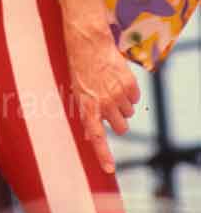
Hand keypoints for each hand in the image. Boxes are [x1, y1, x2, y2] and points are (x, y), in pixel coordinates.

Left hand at [67, 38, 140, 173]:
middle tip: (110, 108)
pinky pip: (136, 99)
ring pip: (130, 113)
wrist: (88, 43)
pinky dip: (130, 94)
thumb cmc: (79, 68)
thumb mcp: (77, 92)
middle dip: (118, 121)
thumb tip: (91, 133)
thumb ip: (87, 112)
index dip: (103, 155)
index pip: (96, 137)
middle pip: (122, 128)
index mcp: (87, 107)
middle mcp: (104, 104)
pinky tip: (118, 81)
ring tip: (111, 88)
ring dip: (123, 105)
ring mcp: (118, 95)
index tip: (109, 170)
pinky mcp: (130, 84)